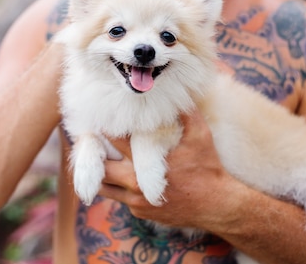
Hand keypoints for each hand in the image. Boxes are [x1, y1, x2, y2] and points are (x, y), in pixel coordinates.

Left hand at [98, 107, 242, 230]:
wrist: (216, 205)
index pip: (114, 141)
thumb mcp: (200, 135)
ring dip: (100, 173)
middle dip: (93, 153)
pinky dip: (117, 187)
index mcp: (146, 162)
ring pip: (105, 187)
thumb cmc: (208, 167)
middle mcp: (136, 184)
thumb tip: (177, 92)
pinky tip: (119, 174)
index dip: (105, 129)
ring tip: (97, 158)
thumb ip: (186, 112)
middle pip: (100, 168)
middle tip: (89, 140)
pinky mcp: (140, 213)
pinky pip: (120, 198)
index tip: (100, 119)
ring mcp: (136, 202)